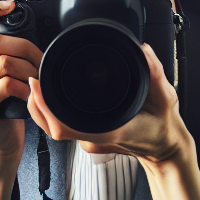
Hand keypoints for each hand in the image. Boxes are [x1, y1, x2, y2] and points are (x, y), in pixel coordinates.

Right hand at [0, 0, 42, 175]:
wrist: (3, 146)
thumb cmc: (9, 110)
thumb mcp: (6, 78)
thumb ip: (7, 56)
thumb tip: (27, 32)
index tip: (9, 4)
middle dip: (26, 48)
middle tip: (41, 62)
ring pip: (3, 63)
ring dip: (29, 70)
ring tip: (38, 81)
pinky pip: (6, 85)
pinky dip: (24, 88)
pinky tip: (30, 95)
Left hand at [27, 43, 194, 166]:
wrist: (166, 149)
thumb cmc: (164, 128)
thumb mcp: (165, 97)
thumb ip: (155, 73)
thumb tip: (144, 50)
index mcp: (110, 130)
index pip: (65, 125)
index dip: (46, 107)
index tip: (38, 86)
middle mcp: (96, 138)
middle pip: (53, 127)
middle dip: (38, 104)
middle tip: (33, 80)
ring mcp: (91, 141)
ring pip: (55, 130)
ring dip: (42, 109)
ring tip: (38, 86)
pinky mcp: (90, 138)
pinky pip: (64, 128)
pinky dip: (52, 113)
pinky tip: (51, 99)